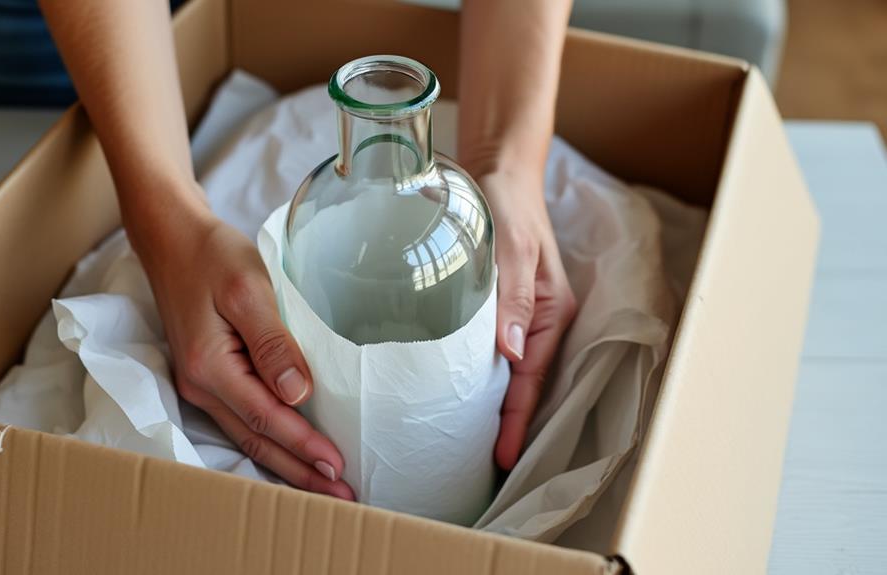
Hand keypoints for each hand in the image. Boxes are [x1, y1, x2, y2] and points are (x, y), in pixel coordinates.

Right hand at [129, 187, 354, 499]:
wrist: (173, 238)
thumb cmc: (212, 256)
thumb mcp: (248, 290)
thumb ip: (273, 343)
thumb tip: (297, 393)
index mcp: (210, 367)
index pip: (266, 418)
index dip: (303, 445)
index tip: (337, 466)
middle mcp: (200, 385)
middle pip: (256, 441)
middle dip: (299, 472)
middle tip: (340, 496)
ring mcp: (200, 384)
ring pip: (248, 436)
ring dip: (286, 462)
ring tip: (322, 485)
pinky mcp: (207, 375)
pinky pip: (242, 420)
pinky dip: (269, 441)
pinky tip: (290, 451)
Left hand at [480, 169, 576, 470]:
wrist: (499, 167)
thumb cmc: (508, 201)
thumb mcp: (513, 243)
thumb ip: (513, 294)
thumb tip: (509, 354)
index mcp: (551, 311)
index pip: (532, 378)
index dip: (517, 420)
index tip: (501, 458)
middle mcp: (539, 318)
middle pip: (524, 384)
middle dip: (506, 425)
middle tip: (476, 465)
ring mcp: (520, 313)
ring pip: (508, 372)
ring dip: (492, 405)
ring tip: (464, 443)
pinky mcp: (499, 304)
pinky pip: (492, 350)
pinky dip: (479, 376)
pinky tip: (455, 393)